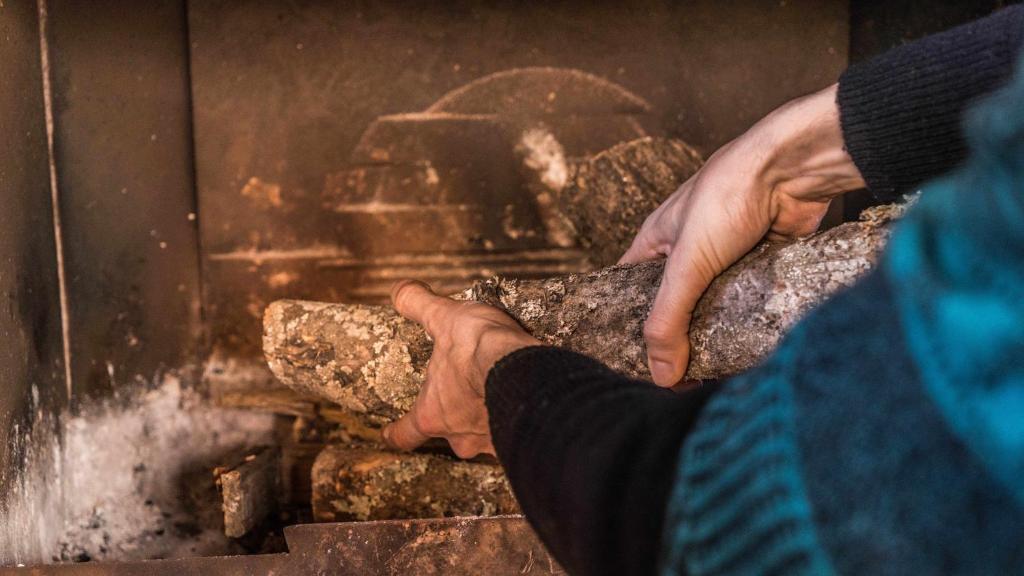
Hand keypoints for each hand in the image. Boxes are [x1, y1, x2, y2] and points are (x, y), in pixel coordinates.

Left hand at [382, 280, 539, 457]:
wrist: (527, 371)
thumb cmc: (480, 350)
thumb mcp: (444, 317)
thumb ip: (418, 304)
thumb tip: (398, 291)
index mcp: (432, 413)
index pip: (405, 435)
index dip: (395, 433)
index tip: (389, 434)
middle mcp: (460, 437)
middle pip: (451, 437)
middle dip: (456, 420)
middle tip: (464, 401)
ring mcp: (492, 443)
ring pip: (485, 438)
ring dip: (490, 421)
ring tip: (500, 399)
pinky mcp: (524, 440)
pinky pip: (517, 435)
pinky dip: (519, 420)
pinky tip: (528, 403)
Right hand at [620, 84, 864, 386]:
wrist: (794, 168)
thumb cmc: (730, 195)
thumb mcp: (688, 263)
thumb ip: (669, 319)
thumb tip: (661, 376)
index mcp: (657, 242)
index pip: (629, 291)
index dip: (629, 326)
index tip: (636, 364)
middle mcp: (688, 250)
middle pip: (676, 306)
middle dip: (679, 339)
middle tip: (683, 380)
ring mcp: (726, 258)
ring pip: (714, 307)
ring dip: (717, 332)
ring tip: (718, 371)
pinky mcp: (760, 263)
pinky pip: (748, 301)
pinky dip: (749, 319)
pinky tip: (751, 345)